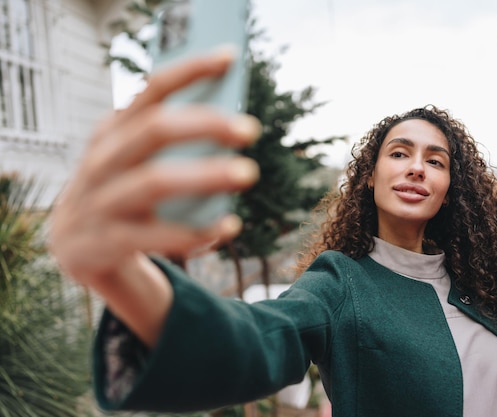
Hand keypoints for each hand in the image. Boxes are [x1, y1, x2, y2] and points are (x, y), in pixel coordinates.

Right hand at [48, 49, 259, 308]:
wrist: (77, 248)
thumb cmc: (124, 196)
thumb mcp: (135, 162)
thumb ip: (171, 145)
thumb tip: (233, 127)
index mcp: (114, 132)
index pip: (151, 90)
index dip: (190, 70)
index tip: (229, 58)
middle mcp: (103, 159)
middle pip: (154, 130)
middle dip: (205, 125)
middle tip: (249, 130)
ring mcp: (99, 200)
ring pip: (154, 181)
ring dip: (206, 175)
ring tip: (248, 173)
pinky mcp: (104, 242)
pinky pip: (156, 235)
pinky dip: (196, 232)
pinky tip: (230, 226)